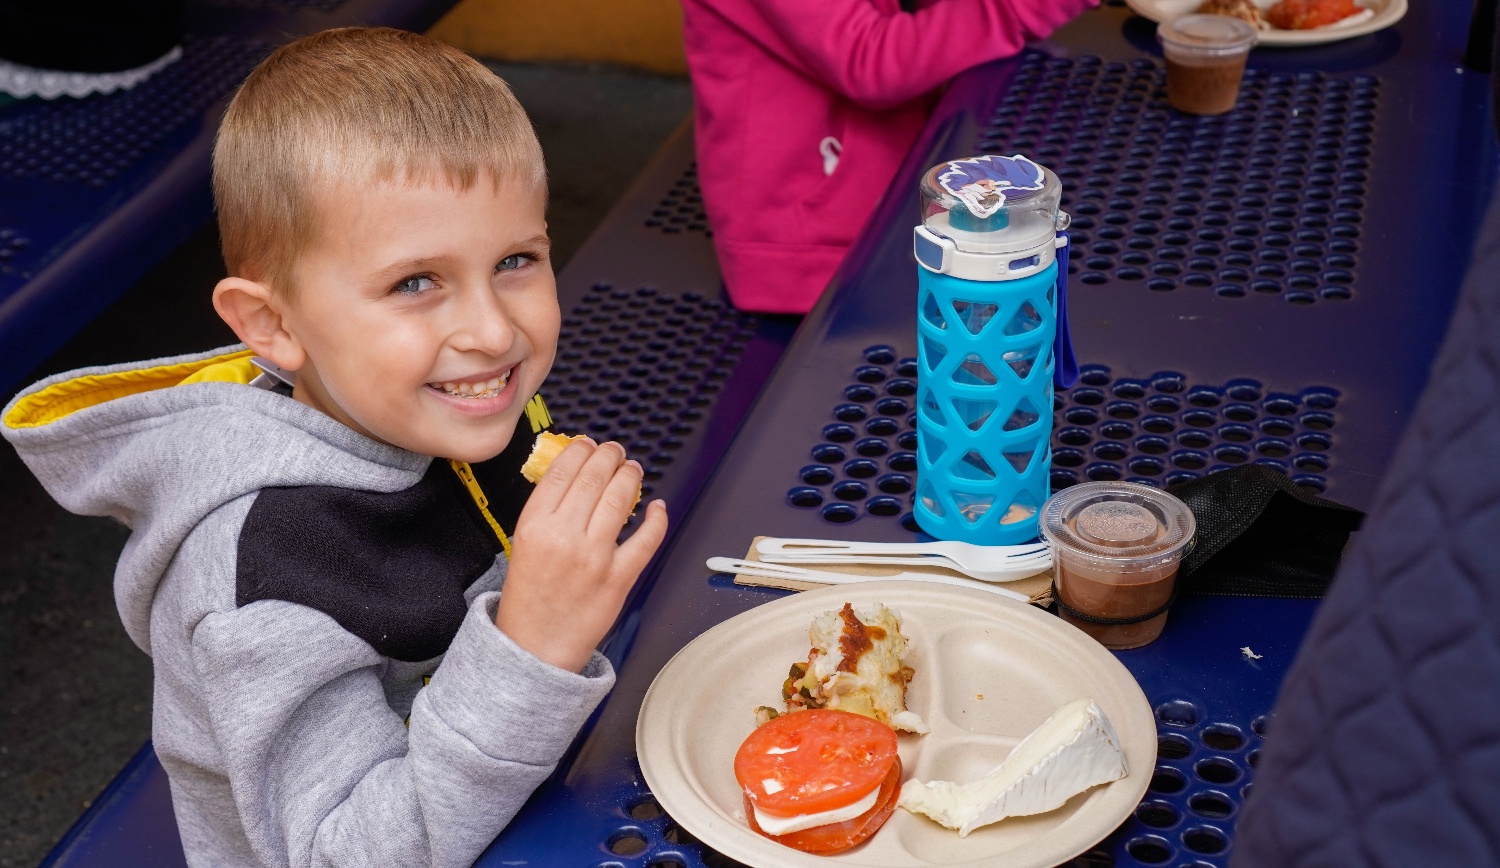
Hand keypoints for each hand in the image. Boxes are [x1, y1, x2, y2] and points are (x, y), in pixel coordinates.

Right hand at [495, 438, 668, 671]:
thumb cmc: (528, 598)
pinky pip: (646, 540)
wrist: (535, 648)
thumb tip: (574, 477)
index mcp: (534, 526)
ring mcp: (595, 558)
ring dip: (631, 477)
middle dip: (609, 456)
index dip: (580, 450)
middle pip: (594, 478)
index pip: (563, 472)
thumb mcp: (521, 545)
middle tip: (615, 451)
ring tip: (633, 470)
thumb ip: (545, 512)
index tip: (588, 444)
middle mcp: (564, 537)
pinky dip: (657, 519)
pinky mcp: (619, 578)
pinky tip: (657, 507)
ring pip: (621, 499)